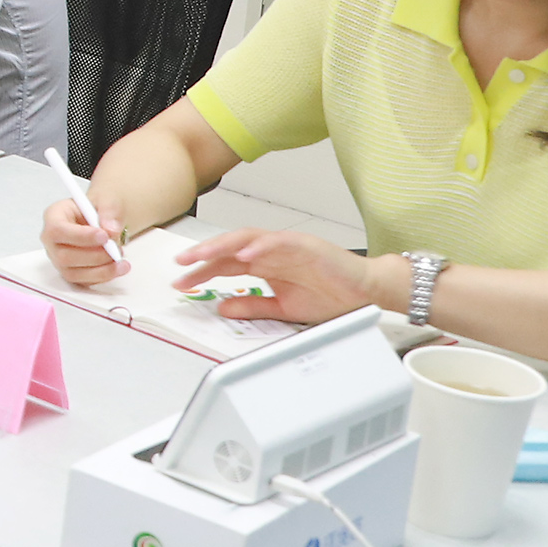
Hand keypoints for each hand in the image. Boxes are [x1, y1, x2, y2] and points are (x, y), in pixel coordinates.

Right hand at [39, 197, 126, 287]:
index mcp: (53, 216)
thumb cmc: (98, 208)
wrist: (102, 219)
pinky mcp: (70, 272)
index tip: (104, 236)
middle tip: (116, 249)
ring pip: (73, 273)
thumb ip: (109, 211)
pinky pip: (83, 281)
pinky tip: (117, 268)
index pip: (58, 230)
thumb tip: (111, 230)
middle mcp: (51, 240)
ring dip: (101, 270)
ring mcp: (58, 259)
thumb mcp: (106, 199)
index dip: (80, 236)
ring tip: (121, 261)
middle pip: (64, 256)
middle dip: (94, 256)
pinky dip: (103, 276)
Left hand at [168, 226, 383, 326]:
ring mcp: (287, 246)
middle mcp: (271, 252)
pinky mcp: (306, 245)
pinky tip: (244, 252)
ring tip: (202, 253)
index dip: (201, 272)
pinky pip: (279, 242)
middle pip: (229, 248)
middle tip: (181, 264)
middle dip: (203, 255)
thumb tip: (223, 307)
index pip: (225, 265)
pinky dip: (261, 245)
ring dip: (223, 245)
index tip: (181, 282)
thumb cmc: (331, 295)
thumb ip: (254, 305)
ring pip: (248, 239)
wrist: (366, 292)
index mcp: (264, 265)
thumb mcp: (283, 308)